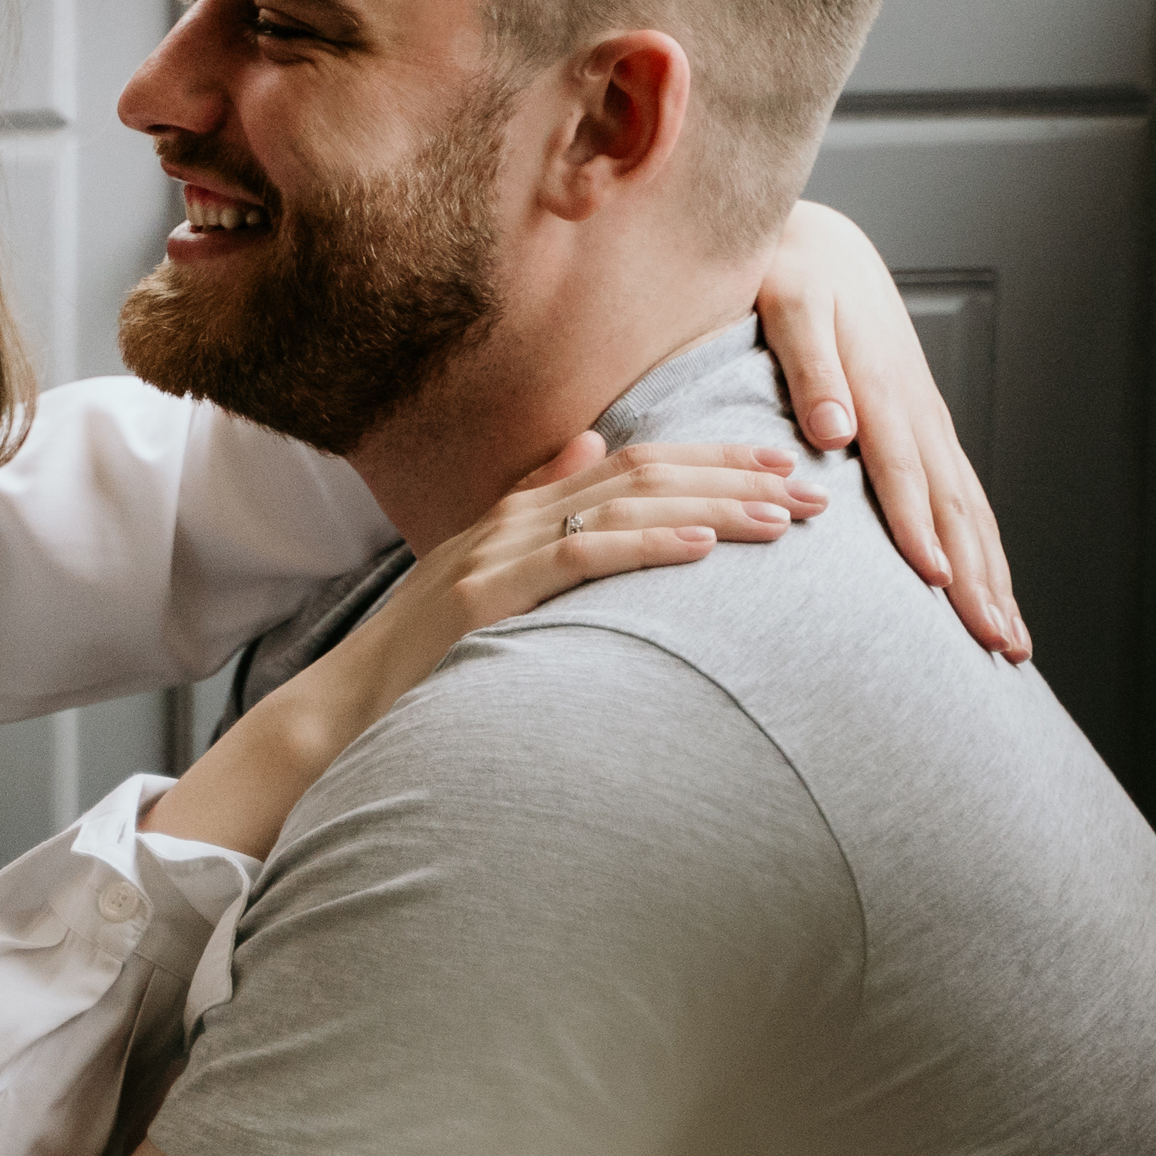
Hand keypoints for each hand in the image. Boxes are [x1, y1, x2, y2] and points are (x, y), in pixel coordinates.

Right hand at [342, 431, 809, 710]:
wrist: (344, 705)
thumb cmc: (423, 656)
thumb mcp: (487, 574)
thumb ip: (540, 512)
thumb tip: (590, 450)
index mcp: (522, 509)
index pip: (635, 463)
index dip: (713, 459)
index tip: (781, 466)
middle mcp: (515, 517)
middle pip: (645, 474)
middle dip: (735, 479)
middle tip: (811, 493)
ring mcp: (498, 553)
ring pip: (626, 508)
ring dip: (711, 510)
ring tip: (778, 520)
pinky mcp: (487, 596)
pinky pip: (582, 558)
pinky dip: (647, 547)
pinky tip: (700, 549)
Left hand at [757, 200, 1027, 659]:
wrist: (824, 244)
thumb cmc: (794, 271)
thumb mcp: (789, 302)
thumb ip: (809, 364)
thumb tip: (832, 429)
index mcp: (881, 386)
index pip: (903, 472)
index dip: (918, 529)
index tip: (934, 584)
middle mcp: (916, 412)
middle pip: (954, 508)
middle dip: (978, 580)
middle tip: (999, 644)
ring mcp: (928, 423)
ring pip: (969, 512)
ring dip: (991, 577)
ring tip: (1009, 642)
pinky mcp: (925, 429)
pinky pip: (960, 498)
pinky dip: (979, 548)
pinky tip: (988, 589)